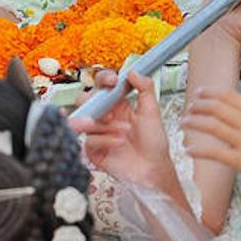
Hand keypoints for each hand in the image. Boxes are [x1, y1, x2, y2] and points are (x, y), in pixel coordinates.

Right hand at [70, 71, 174, 188]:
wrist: (153, 169)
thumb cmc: (154, 142)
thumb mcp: (153, 111)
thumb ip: (145, 88)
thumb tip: (133, 71)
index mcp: (118, 104)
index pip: (103, 85)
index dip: (104, 79)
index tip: (113, 81)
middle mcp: (105, 116)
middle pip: (86, 99)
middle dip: (96, 102)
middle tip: (110, 111)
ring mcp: (97, 133)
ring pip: (87, 119)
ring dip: (107, 125)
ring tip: (124, 132)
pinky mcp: (93, 150)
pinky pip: (89, 140)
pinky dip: (105, 140)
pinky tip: (119, 144)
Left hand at [182, 88, 240, 201]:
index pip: (229, 95)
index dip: (210, 92)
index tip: (200, 93)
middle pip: (216, 108)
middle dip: (198, 105)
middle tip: (189, 107)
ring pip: (212, 126)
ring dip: (194, 123)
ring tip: (184, 123)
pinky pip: (214, 153)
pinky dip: (198, 150)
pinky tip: (188, 149)